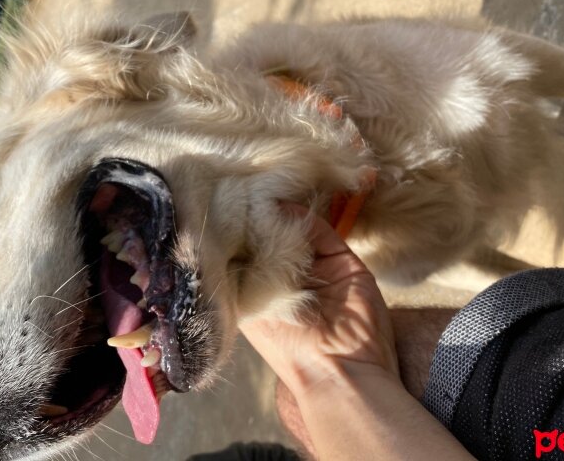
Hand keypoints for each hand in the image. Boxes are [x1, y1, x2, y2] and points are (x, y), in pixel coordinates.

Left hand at [240, 204, 399, 395]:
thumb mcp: (253, 308)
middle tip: (239, 195)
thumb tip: (230, 233)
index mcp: (266, 292)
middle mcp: (293, 278)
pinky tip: (283, 206)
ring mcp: (320, 267)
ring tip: (258, 194)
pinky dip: (304, 216)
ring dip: (280, 213)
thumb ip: (244, 273)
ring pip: (298, 230)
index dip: (238, 234)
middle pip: (274, 237)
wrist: (338, 369)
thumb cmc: (286, 346)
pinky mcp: (342, 259)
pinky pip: (322, 230)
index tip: (220, 212)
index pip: (251, 254)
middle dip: (259, 218)